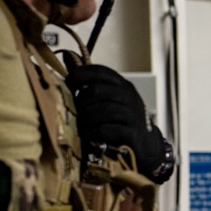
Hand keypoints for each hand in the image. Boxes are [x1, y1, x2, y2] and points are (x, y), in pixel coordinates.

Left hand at [66, 64, 174, 182]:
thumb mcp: (113, 100)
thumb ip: (94, 87)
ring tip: (80, 124)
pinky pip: (106, 130)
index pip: (99, 71)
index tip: (68, 84)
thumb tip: (65, 66)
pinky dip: (93, 132)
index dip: (80, 75)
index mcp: (123, 85)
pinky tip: (89, 134)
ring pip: (102, 110)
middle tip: (75, 110)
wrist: (145, 144)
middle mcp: (129, 97)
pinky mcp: (132, 133)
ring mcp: (133, 115)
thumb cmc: (122, 120)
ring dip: (86, 118)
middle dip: (81, 101)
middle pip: (97, 91)